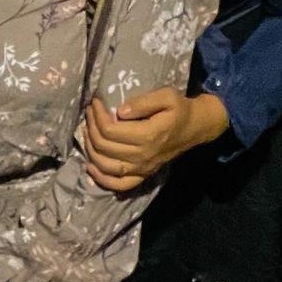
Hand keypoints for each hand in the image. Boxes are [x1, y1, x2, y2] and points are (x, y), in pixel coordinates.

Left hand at [83, 90, 228, 190]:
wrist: (195, 128)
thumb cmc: (180, 109)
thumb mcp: (166, 96)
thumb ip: (143, 102)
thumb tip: (119, 111)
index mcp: (148, 135)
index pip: (110, 130)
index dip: (97, 116)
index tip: (95, 103)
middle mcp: (143, 155)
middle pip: (104, 146)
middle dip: (91, 128)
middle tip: (89, 114)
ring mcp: (142, 168)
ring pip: (106, 166)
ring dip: (90, 150)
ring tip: (86, 132)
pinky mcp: (143, 175)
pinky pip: (119, 185)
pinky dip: (102, 179)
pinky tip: (91, 167)